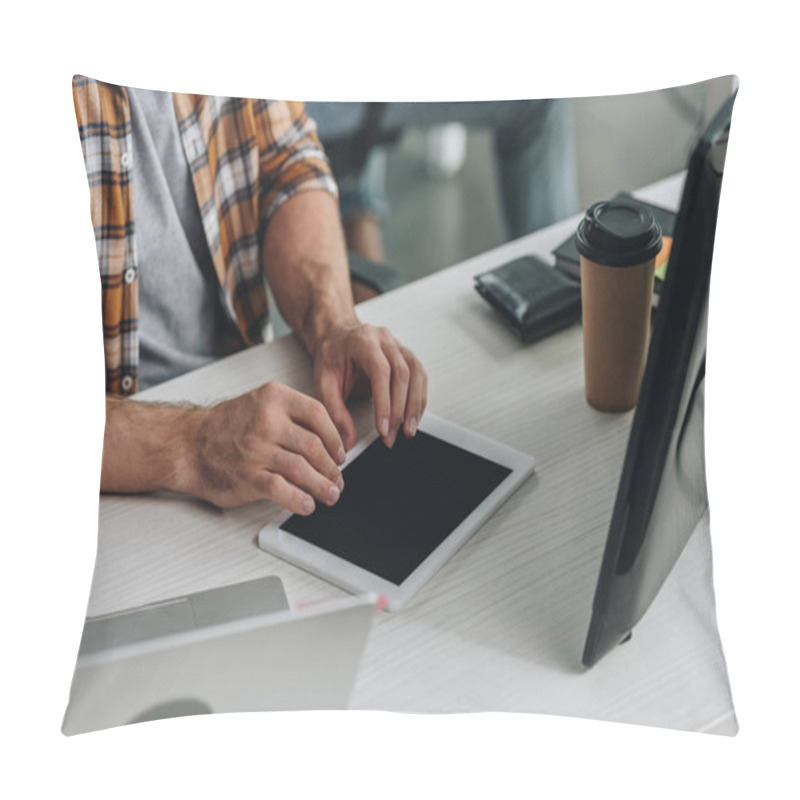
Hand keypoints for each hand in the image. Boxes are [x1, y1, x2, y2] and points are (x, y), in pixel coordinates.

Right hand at [187, 382, 345, 511]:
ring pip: (303, 469)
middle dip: (331, 468)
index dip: (335, 437)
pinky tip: (306, 505)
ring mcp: (256, 449)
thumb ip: (292, 416)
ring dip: (322, 486)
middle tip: (337, 479)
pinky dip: (299, 500)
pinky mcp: (247, 476)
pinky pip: (282, 490)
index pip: (318, 415)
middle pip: (314, 446)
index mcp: (274, 398)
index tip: (340, 453)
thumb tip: (329, 441)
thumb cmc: (226, 427)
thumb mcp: (260, 404)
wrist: (187, 444)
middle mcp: (266, 421)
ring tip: (329, 494)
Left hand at [312, 323, 427, 450]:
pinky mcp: (406, 355)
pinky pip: (420, 376)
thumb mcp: (323, 384)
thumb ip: (335, 412)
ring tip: (408, 430)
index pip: (380, 371)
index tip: (383, 428)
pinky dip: (419, 398)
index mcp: (362, 341)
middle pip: (402, 373)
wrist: (337, 339)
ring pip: (416, 374)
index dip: (385, 402)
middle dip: (399, 410)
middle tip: (391, 435)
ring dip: (415, 405)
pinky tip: (414, 415)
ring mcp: (398, 345)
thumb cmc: (331, 358)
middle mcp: (383, 339)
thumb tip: (348, 441)